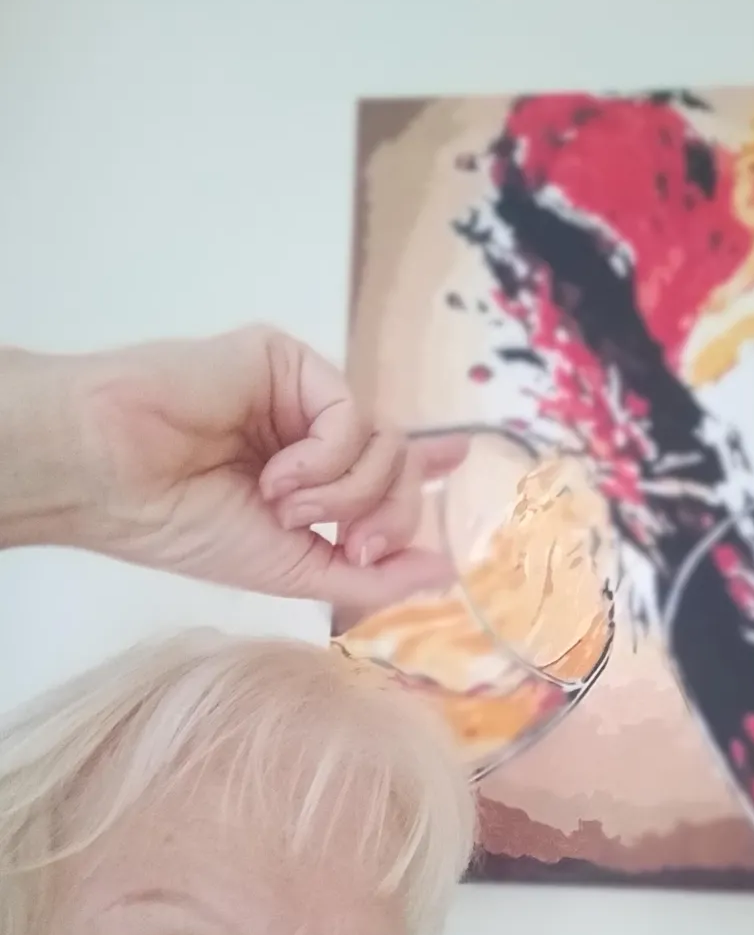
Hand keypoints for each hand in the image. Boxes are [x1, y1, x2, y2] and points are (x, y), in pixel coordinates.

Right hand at [0, 326, 466, 612]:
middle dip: (387, 515)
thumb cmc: (184, 527)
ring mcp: (298, 393)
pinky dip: (325, 459)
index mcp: (301, 471)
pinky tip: (275, 475)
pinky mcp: (288, 360)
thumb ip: (371, 573)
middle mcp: (305, 429)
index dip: (421, 466)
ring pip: (385, 442)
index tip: (456, 460)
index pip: (379, 464)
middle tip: (348, 544)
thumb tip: (444, 574)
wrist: (115, 479)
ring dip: (342, 493)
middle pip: (398, 463)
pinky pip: (351, 414)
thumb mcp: (295, 570)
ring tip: (281, 505)